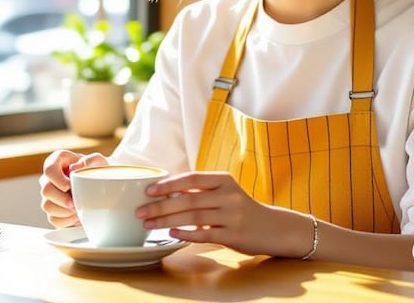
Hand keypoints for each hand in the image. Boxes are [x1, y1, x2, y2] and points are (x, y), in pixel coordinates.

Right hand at [38, 150, 107, 227]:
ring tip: (78, 209)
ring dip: (64, 211)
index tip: (69, 186)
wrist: (99, 186)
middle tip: (75, 203)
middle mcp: (49, 178)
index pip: (49, 169)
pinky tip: (76, 215)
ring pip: (47, 206)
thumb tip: (75, 167)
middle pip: (46, 190)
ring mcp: (49, 195)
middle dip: (62, 199)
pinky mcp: (52, 209)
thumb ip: (91, 159)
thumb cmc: (96, 171)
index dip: (58, 179)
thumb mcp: (99, 162)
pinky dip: (66, 220)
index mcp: (57, 162)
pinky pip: (53, 218)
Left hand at [136, 171, 310, 256]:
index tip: (148, 190)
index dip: (168, 184)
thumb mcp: (225, 192)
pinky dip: (186, 233)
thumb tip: (166, 190)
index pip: (192, 178)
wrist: (273, 227)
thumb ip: (201, 190)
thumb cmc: (242, 209)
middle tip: (140, 211)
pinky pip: (205, 234)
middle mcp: (228, 195)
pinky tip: (171, 233)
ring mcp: (232, 215)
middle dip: (160, 205)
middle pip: (188, 198)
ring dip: (166, 220)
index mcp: (224, 180)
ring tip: (148, 224)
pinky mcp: (233, 235)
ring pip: (193, 216)